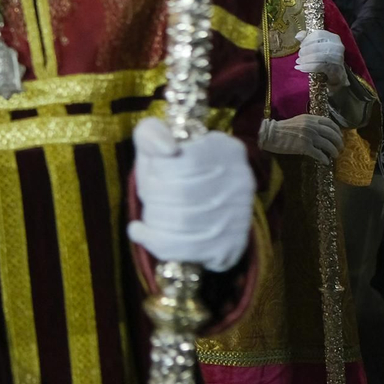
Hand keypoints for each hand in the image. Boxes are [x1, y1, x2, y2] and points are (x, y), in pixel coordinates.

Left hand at [127, 118, 254, 272]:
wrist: (198, 203)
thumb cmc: (171, 167)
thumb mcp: (157, 142)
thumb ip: (151, 135)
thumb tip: (167, 149)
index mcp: (226, 148)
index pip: (184, 162)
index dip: (158, 171)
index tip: (154, 172)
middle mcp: (241, 181)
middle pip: (182, 193)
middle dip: (153, 197)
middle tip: (149, 197)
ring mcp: (239, 216)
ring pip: (182, 223)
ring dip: (153, 219)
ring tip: (150, 215)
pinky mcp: (230, 246)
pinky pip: (185, 248)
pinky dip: (154, 242)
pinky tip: (142, 232)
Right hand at [258, 114, 344, 164]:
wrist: (270, 134)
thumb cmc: (282, 129)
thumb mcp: (298, 121)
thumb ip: (310, 124)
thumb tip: (322, 131)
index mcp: (310, 118)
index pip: (330, 123)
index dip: (337, 130)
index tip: (340, 136)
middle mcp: (312, 126)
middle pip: (332, 134)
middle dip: (338, 142)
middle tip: (340, 148)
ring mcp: (309, 137)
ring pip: (328, 145)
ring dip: (334, 151)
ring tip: (335, 155)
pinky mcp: (304, 147)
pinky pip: (319, 154)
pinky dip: (324, 159)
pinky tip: (325, 162)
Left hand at [295, 29, 347, 86]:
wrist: (337, 72)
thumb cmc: (325, 55)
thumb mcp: (317, 44)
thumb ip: (307, 38)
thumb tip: (298, 36)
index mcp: (334, 37)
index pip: (318, 34)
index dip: (307, 40)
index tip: (301, 46)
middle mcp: (337, 46)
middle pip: (316, 46)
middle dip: (304, 51)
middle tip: (299, 55)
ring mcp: (337, 58)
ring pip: (316, 57)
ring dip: (304, 60)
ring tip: (298, 62)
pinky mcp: (335, 68)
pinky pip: (317, 66)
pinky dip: (307, 67)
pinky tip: (300, 68)